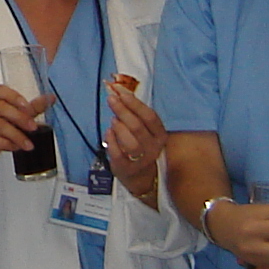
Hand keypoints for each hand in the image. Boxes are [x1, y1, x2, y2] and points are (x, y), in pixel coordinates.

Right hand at [0, 84, 51, 173]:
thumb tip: (50, 98)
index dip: (15, 98)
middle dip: (20, 117)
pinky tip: (15, 147)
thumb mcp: (14, 118)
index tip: (29, 107)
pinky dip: (5, 143)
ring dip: (16, 134)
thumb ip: (31, 108)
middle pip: (0, 107)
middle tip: (33, 127)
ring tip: (28, 143)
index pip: (0, 91)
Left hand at [103, 82, 165, 205]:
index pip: (150, 116)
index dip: (135, 103)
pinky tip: (108, 132)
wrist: (142, 177)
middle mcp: (153, 147)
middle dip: (122, 110)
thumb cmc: (141, 146)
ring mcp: (140, 160)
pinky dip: (111, 141)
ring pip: (130, 141)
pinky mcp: (126, 168)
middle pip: (137, 126)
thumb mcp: (145, 131)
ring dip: (119, 127)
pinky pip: (117, 153)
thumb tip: (118, 91)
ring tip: (113, 120)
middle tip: (111, 99)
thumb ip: (135, 113)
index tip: (121, 91)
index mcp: (160, 135)